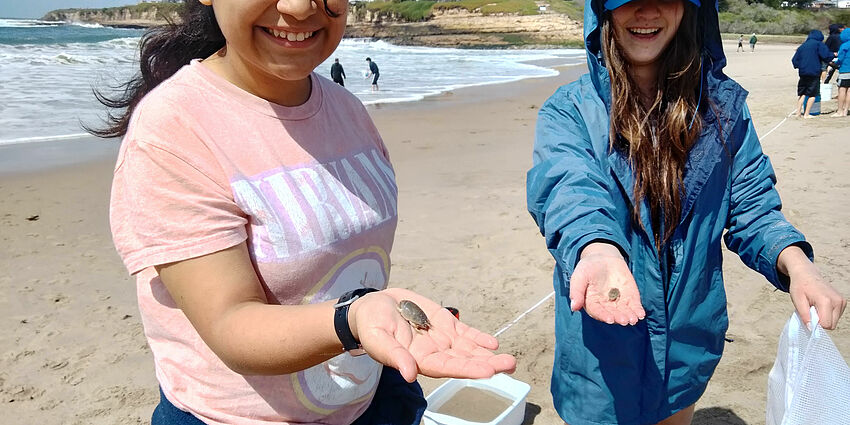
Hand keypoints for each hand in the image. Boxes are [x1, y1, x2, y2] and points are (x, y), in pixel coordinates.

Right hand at [348, 288, 516, 382]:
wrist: (373, 307)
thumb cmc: (371, 325)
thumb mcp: (377, 339)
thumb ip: (394, 356)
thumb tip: (408, 374)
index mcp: (418, 359)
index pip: (446, 367)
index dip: (466, 369)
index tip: (487, 371)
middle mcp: (434, 352)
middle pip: (463, 361)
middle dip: (487, 364)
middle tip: (508, 365)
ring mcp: (441, 339)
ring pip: (468, 349)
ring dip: (488, 354)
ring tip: (508, 359)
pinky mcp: (444, 324)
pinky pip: (465, 333)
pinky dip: (479, 338)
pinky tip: (493, 343)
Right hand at [570, 243, 644, 325]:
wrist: (603, 257)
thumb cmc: (588, 268)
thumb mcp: (579, 276)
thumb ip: (576, 291)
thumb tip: (574, 307)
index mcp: (592, 303)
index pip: (598, 312)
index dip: (603, 316)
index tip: (610, 319)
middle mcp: (605, 305)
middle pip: (612, 314)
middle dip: (619, 317)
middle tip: (624, 320)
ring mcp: (618, 302)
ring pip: (624, 312)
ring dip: (629, 316)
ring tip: (634, 319)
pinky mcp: (629, 297)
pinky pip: (634, 305)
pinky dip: (638, 310)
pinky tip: (641, 314)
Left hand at [778, 245, 846, 329]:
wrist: (806, 274)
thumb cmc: (800, 286)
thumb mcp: (797, 301)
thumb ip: (805, 316)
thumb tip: (811, 329)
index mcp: (826, 301)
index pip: (826, 324)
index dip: (815, 324)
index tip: (808, 317)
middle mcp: (837, 301)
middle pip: (831, 325)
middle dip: (820, 321)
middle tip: (810, 310)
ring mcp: (841, 301)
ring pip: (834, 321)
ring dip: (823, 318)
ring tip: (815, 307)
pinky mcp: (842, 302)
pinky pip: (836, 316)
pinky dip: (827, 314)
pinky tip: (820, 305)